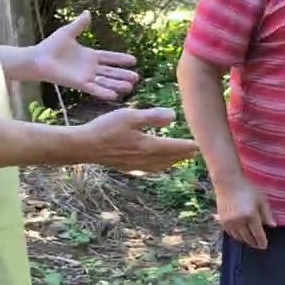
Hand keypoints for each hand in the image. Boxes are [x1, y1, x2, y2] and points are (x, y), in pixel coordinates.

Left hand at [33, 11, 139, 100]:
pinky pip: (94, 89)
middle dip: (123, 75)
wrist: (38, 58)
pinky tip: (115, 96)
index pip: (109, 57)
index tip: (134, 60)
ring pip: (105, 81)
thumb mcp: (68, 32)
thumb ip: (80, 24)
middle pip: (110, 72)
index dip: (120, 59)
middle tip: (137, 78)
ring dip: (117, 85)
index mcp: (89, 55)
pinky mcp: (78, 84)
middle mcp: (89, 67)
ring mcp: (85, 76)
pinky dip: (103, 92)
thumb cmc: (51, 45)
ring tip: (130, 87)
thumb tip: (88, 12)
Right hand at [77, 107, 198, 171]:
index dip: (188, 146)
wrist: (84, 146)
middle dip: (183, 155)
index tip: (200, 144)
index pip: (174, 147)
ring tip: (179, 158)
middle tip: (196, 152)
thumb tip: (174, 116)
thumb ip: (152, 117)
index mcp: (148, 146)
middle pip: (170, 159)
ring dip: (172, 162)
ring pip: (160, 166)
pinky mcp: (126, 167)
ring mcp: (135, 165)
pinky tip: (155, 164)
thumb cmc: (105, 128)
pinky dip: (158, 166)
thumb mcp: (129, 116)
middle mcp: (144, 158)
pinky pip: (148, 168)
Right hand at [214, 178, 269, 249]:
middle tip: (258, 246)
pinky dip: (236, 236)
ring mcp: (230, 221)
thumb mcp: (261, 198)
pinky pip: (230, 233)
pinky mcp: (222, 220)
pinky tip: (239, 236)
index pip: (258, 233)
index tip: (265, 246)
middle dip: (254, 243)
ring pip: (238, 237)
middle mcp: (240, 221)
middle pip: (248, 237)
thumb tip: (272, 226)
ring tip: (250, 242)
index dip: (262, 241)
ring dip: (245, 241)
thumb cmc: (247, 188)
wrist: (227, 181)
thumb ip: (267, 213)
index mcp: (251, 215)